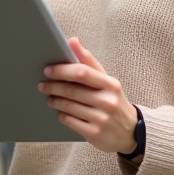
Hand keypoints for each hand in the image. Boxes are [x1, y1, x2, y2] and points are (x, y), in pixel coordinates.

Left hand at [40, 38, 138, 154]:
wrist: (131, 131)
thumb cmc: (113, 100)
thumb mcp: (106, 80)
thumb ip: (88, 61)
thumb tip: (72, 41)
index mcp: (110, 84)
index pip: (82, 72)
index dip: (62, 70)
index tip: (48, 70)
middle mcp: (107, 101)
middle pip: (72, 90)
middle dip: (53, 86)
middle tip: (42, 85)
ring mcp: (102, 119)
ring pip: (68, 106)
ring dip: (54, 101)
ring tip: (49, 98)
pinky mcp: (95, 134)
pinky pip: (71, 122)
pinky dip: (62, 116)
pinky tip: (60, 112)